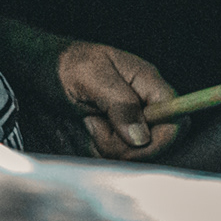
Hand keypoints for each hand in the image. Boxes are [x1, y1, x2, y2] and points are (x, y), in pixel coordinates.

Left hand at [56, 42, 180, 159]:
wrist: (45, 68)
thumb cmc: (68, 65)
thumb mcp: (92, 77)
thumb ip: (119, 103)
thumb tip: (141, 137)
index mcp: (147, 82)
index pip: (176, 117)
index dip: (163, 138)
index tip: (134, 145)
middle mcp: (144, 103)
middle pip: (158, 142)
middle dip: (128, 147)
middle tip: (97, 128)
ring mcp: (131, 119)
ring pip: (135, 153)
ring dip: (109, 146)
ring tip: (89, 122)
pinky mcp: (116, 133)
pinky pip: (118, 155)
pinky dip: (101, 149)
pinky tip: (88, 129)